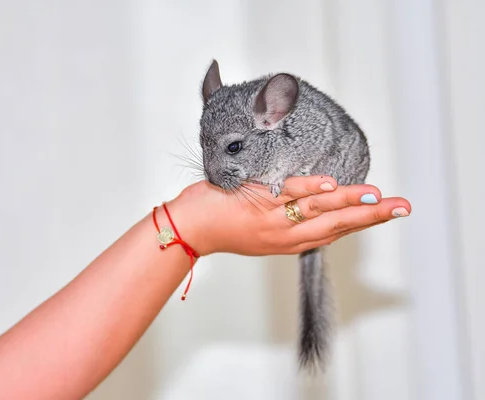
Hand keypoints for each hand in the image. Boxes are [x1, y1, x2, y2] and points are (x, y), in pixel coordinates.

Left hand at [166, 176, 411, 255]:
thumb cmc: (224, 221)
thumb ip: (287, 219)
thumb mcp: (262, 230)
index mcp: (289, 241)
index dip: (363, 223)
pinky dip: (311, 189)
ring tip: (377, 197)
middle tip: (401, 206)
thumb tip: (312, 197)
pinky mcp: (258, 202)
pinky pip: (288, 193)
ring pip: (318, 209)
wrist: (190, 227)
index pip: (334, 232)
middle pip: (336, 223)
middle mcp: (286, 234)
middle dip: (371, 215)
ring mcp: (273, 219)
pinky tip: (332, 185)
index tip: (388, 212)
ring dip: (349, 202)